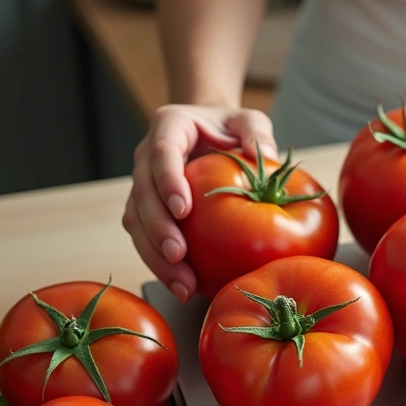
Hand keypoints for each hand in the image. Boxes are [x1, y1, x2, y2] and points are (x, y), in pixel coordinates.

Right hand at [123, 105, 277, 301]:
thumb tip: (268, 155)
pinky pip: (145, 239)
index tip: (183, 209)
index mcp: (168, 126)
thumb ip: (257, 132)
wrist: (209, 134)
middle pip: (142, 194)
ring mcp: (144, 184)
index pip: (162, 153)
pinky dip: (160, 264)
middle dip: (157, 229)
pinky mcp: (146, 211)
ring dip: (155, 256)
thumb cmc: (230, 127)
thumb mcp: (248, 120)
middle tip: (178, 255)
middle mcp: (147, 156)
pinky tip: (182, 286)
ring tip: (182, 283)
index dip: (168, 182)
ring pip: (136, 222)